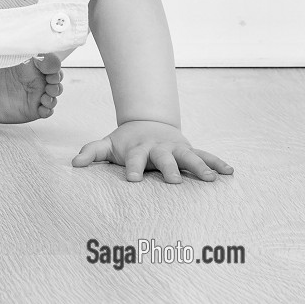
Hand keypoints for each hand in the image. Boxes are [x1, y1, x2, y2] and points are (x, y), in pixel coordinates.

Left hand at [72, 120, 233, 182]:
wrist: (146, 124)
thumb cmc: (126, 142)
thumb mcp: (107, 145)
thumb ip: (91, 153)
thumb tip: (74, 164)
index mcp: (138, 149)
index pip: (133, 159)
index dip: (132, 168)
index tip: (132, 179)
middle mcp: (158, 148)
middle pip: (163, 158)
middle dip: (168, 168)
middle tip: (174, 180)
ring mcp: (176, 148)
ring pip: (189, 156)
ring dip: (199, 166)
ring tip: (211, 179)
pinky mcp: (189, 150)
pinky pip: (206, 155)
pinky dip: (217, 162)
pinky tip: (230, 172)